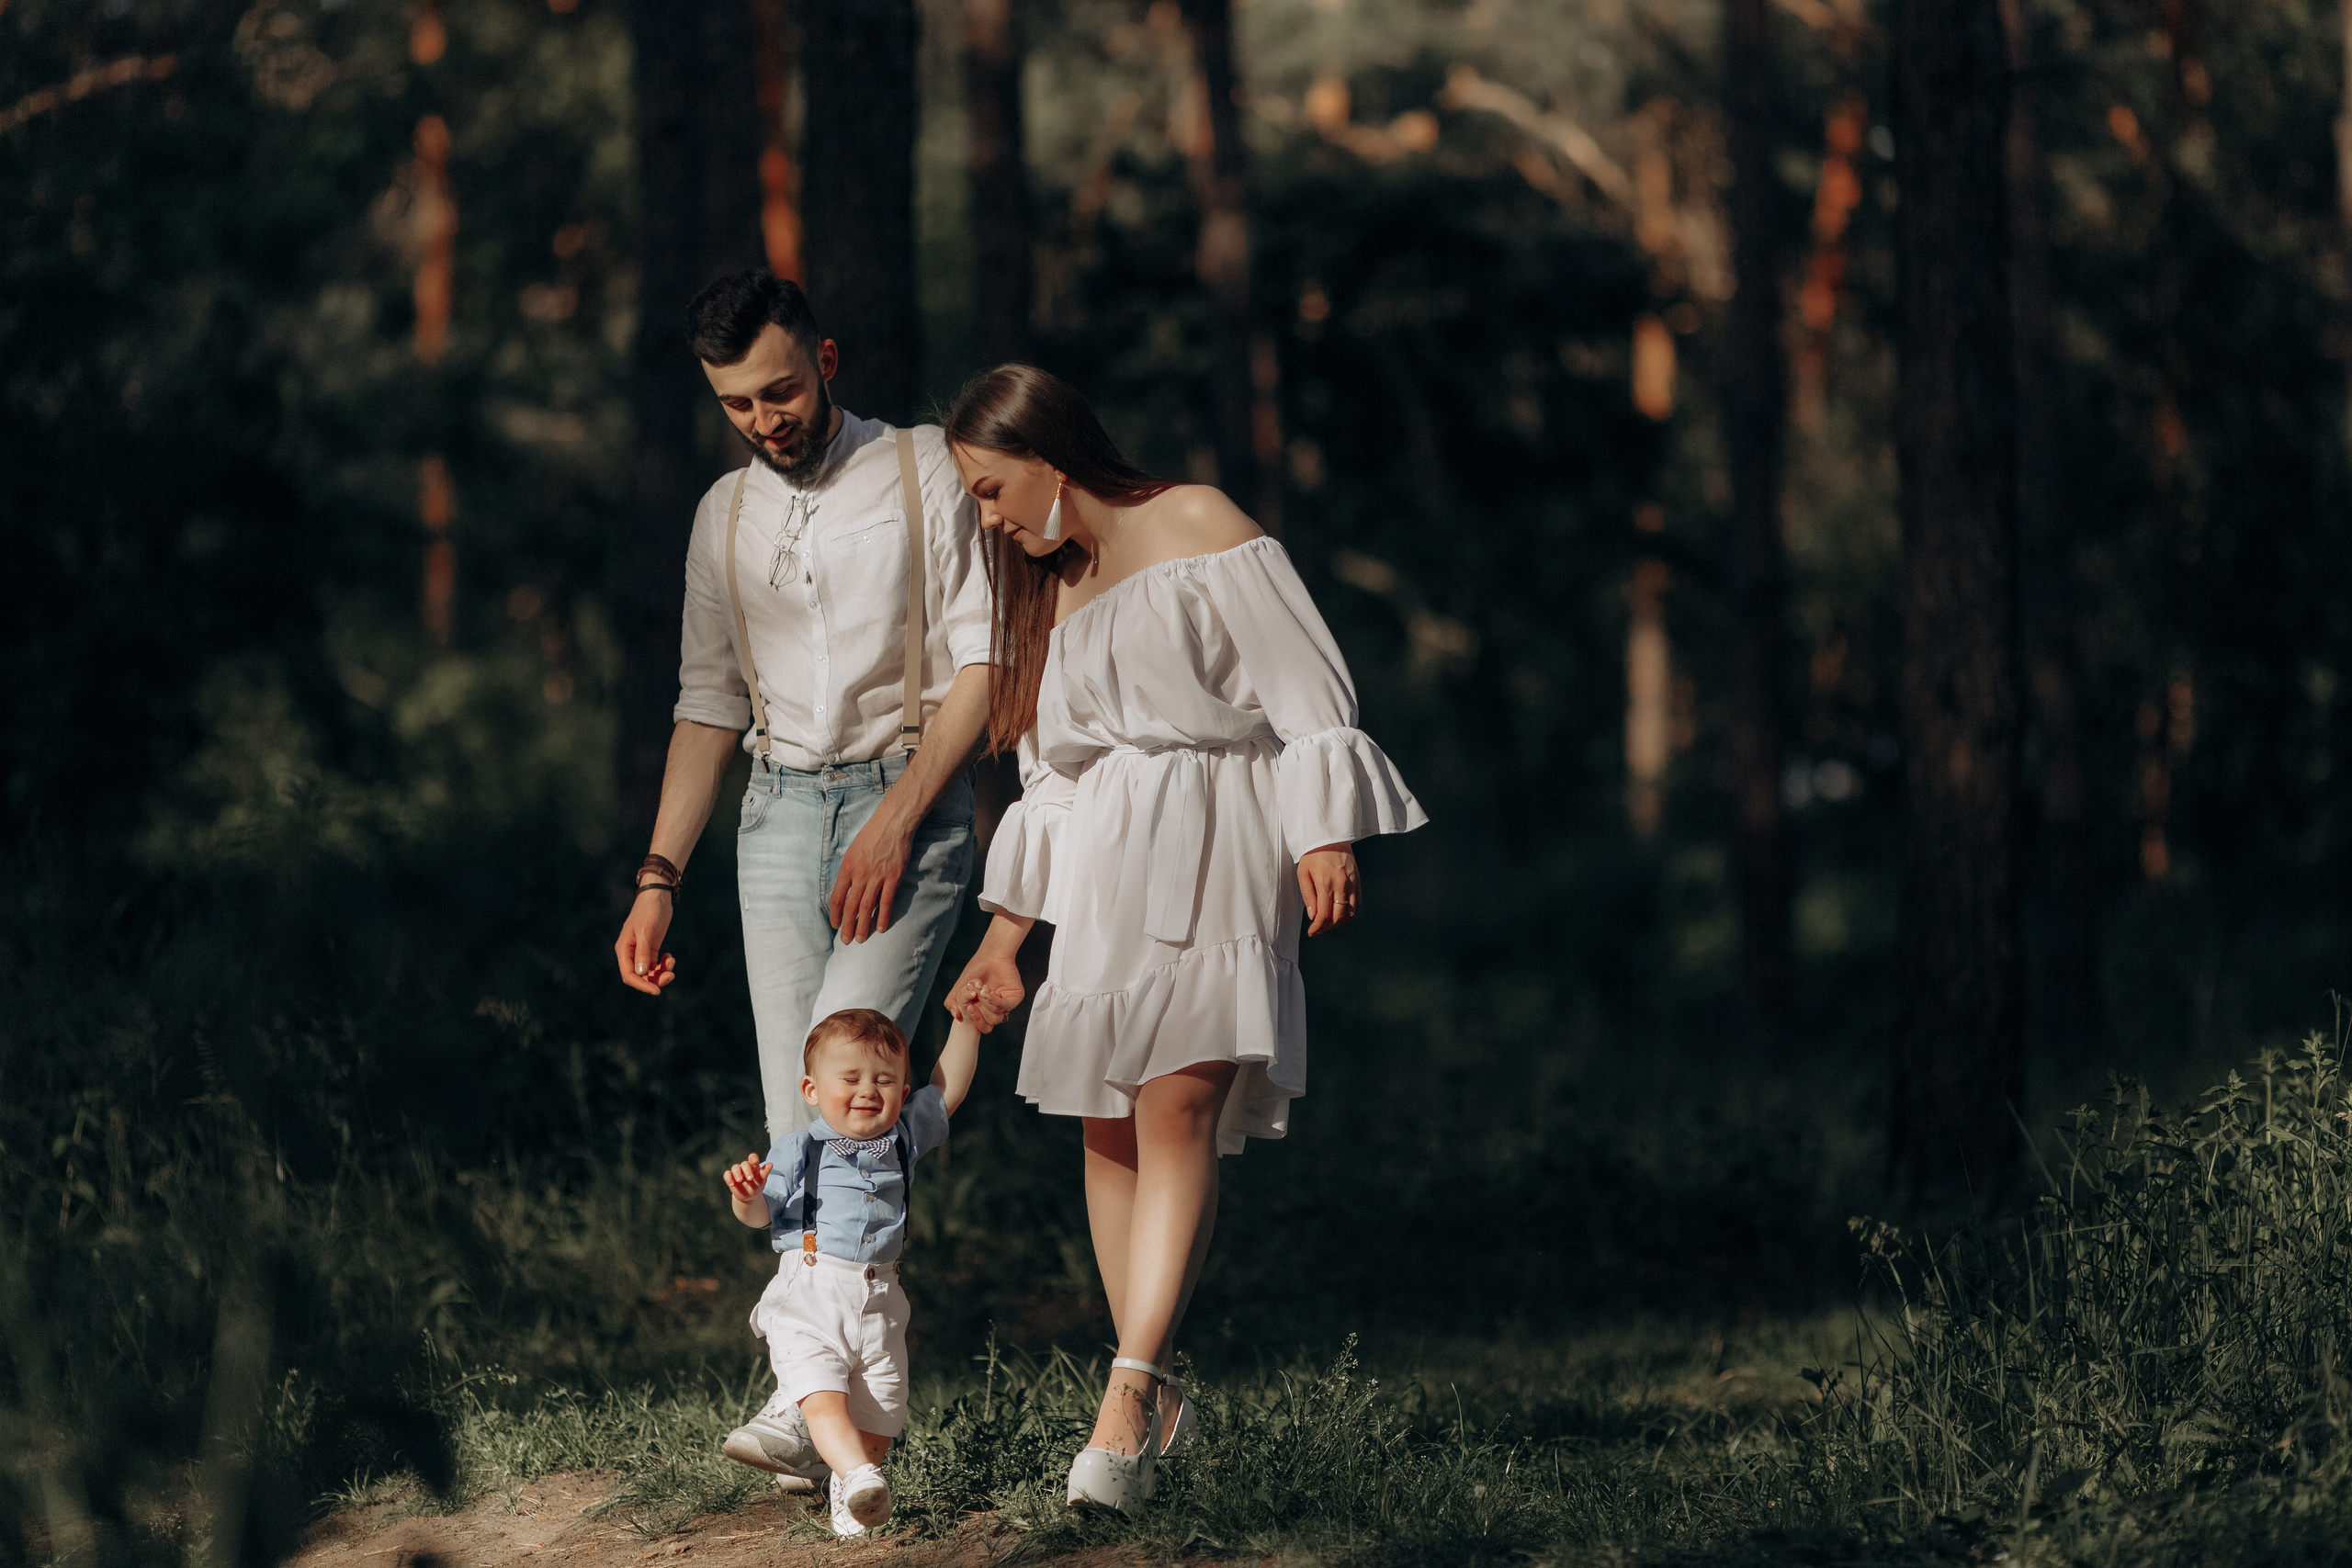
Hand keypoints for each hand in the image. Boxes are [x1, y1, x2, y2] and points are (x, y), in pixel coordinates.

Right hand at [615, 890, 679, 994]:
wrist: (657, 897)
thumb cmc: (648, 911)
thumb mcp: (646, 931)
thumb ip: (643, 952)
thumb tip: (641, 973)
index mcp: (624, 949)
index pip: (629, 975)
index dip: (642, 985)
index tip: (657, 990)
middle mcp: (631, 953)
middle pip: (640, 977)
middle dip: (655, 980)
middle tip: (671, 975)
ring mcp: (641, 952)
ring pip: (649, 973)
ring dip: (661, 973)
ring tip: (671, 964)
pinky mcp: (651, 949)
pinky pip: (656, 965)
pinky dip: (664, 965)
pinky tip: (670, 957)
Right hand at [724, 1154, 772, 1201]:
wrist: (749, 1197)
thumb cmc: (757, 1186)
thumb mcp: (762, 1180)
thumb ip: (765, 1172)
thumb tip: (771, 1164)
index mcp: (754, 1166)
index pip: (753, 1158)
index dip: (753, 1158)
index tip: (755, 1161)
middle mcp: (745, 1167)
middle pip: (744, 1164)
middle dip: (746, 1170)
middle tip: (750, 1178)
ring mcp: (737, 1172)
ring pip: (735, 1167)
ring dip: (737, 1173)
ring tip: (740, 1180)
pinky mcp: (730, 1177)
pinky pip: (727, 1174)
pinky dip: (728, 1178)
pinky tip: (732, 1184)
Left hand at [829, 807, 912, 943]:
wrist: (892, 824)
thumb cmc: (871, 835)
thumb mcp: (852, 851)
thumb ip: (848, 870)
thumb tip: (844, 888)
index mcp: (847, 868)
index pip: (836, 897)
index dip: (835, 914)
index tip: (834, 925)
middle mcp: (860, 875)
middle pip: (850, 906)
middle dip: (846, 926)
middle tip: (845, 941)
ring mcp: (877, 877)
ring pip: (866, 907)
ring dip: (863, 925)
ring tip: (860, 939)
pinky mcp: (893, 878)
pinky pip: (886, 901)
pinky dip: (882, 916)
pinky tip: (880, 928)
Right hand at [946, 950, 1024, 1032]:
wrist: (989, 955)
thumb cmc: (976, 970)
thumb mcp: (960, 988)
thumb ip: (953, 1002)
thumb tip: (957, 1016)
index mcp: (984, 1010)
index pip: (980, 1025)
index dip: (973, 1020)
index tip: (967, 1008)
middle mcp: (995, 1009)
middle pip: (988, 1025)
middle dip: (977, 1015)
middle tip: (972, 1004)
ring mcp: (1006, 1003)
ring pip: (996, 1017)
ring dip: (986, 1004)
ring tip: (981, 989)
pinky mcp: (1014, 997)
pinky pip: (1005, 1007)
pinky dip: (994, 1001)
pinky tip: (988, 991)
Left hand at [1298, 844, 1360, 935]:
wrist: (1330, 836)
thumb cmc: (1313, 854)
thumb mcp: (1303, 873)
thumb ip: (1308, 896)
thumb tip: (1312, 916)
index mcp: (1325, 884)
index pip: (1323, 915)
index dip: (1317, 927)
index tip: (1312, 932)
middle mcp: (1341, 885)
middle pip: (1338, 917)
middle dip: (1328, 927)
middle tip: (1319, 929)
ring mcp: (1352, 883)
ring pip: (1350, 913)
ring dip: (1340, 922)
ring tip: (1330, 923)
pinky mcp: (1358, 880)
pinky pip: (1357, 903)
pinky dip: (1350, 912)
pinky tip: (1341, 912)